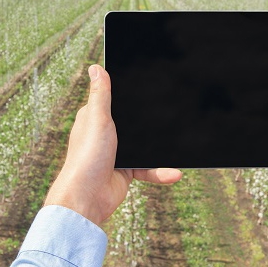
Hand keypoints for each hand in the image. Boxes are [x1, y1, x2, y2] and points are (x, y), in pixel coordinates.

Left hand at [44, 65, 182, 225]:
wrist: (87, 199)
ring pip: (144, 146)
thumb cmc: (86, 157)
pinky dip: (160, 172)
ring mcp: (117, 153)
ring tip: (180, 147)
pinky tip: (174, 173)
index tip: (149, 83)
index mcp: (94, 118)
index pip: (113, 99)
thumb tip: (96, 67)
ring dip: (160, 150)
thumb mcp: (97, 119)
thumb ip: (100, 94)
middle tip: (173, 111)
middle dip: (150, 120)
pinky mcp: (126, 171)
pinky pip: (148, 169)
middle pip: (132, 122)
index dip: (128, 91)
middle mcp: (105, 134)